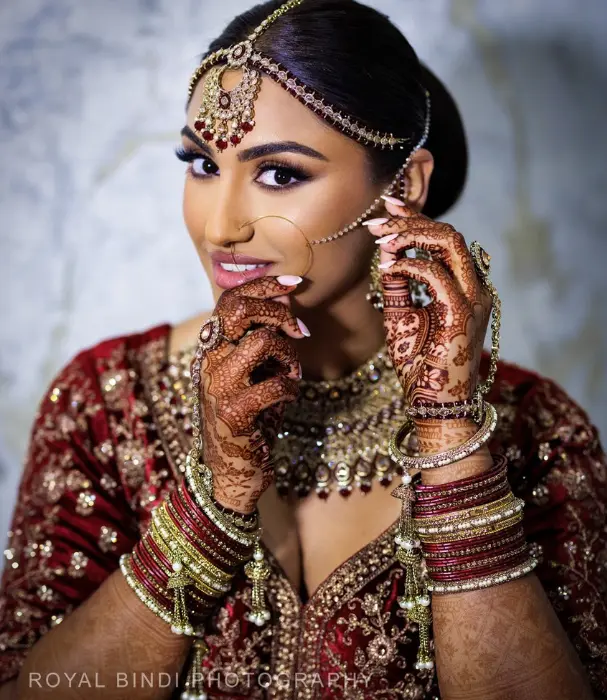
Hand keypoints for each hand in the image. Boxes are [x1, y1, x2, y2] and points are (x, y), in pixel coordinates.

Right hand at [195, 276, 306, 512]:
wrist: (231, 472)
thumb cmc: (248, 418)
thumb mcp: (254, 373)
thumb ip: (263, 336)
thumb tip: (286, 297)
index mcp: (211, 349)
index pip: (230, 299)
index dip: (263, 285)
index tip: (293, 284)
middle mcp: (208, 363)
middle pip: (240, 310)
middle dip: (278, 312)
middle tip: (297, 331)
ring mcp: (218, 388)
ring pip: (262, 341)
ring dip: (289, 354)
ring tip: (291, 371)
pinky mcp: (234, 413)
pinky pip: (277, 383)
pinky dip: (292, 387)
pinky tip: (288, 397)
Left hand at [367, 201, 491, 411]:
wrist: (435, 404)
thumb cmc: (420, 365)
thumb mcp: (401, 316)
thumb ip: (398, 284)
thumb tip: (387, 251)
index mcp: (463, 287)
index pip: (445, 241)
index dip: (417, 219)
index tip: (388, 208)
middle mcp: (474, 289)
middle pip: (449, 235)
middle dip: (412, 220)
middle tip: (379, 219)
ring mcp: (472, 300)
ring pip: (450, 244)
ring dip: (413, 235)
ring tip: (383, 236)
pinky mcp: (461, 314)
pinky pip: (437, 275)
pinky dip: (411, 265)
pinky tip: (389, 265)